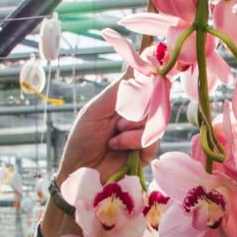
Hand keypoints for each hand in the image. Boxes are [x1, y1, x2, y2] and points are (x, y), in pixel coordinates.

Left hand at [42, 82, 156, 236]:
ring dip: (132, 127)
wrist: (79, 172)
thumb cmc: (83, 139)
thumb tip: (140, 64)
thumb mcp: (98, 109)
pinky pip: (153, 139)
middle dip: (136, 107)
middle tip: (117, 118)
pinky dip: (134, 141)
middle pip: (155, 100)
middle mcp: (135, 115)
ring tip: (113, 136)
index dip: (153, 77)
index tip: (158, 71)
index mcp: (123, 101)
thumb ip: (121, 89)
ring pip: (156, 119)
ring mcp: (142, 133)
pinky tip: (118, 146)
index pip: (146, 83)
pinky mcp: (147, 152)